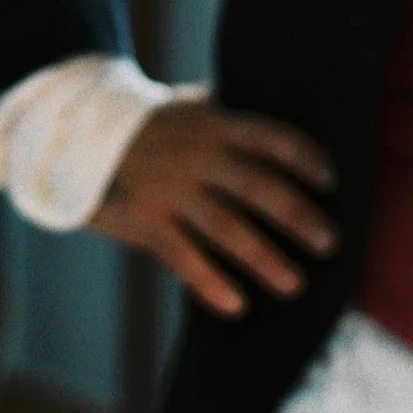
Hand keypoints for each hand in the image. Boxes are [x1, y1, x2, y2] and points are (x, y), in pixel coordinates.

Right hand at [90, 100, 338, 317]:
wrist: (81, 137)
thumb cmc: (156, 126)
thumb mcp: (194, 107)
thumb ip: (234, 115)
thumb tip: (292, 106)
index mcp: (217, 124)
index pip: (271, 138)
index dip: (304, 158)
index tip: (331, 181)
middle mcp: (198, 156)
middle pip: (258, 187)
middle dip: (298, 217)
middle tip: (331, 244)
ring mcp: (171, 190)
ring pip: (227, 228)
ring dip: (264, 258)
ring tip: (295, 284)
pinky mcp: (145, 221)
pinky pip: (184, 256)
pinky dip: (210, 282)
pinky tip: (237, 305)